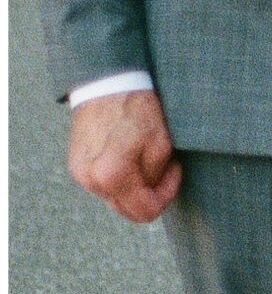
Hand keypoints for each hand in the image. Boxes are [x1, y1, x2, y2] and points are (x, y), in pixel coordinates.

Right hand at [67, 88, 181, 223]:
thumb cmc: (137, 108)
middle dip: (150, 194)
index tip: (174, 171)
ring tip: (144, 157)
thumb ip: (156, 177)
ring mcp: (79, 175)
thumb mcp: (160, 142)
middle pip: (128, 211)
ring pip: (116, 198)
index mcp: (113, 175)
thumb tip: (150, 190)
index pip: (145, 211)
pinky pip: (103, 185)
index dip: (166, 195)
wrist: (106, 82)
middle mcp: (90, 180)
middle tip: (163, 167)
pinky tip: (127, 155)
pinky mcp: (75, 166)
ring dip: (134, 186)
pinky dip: (119, 178)